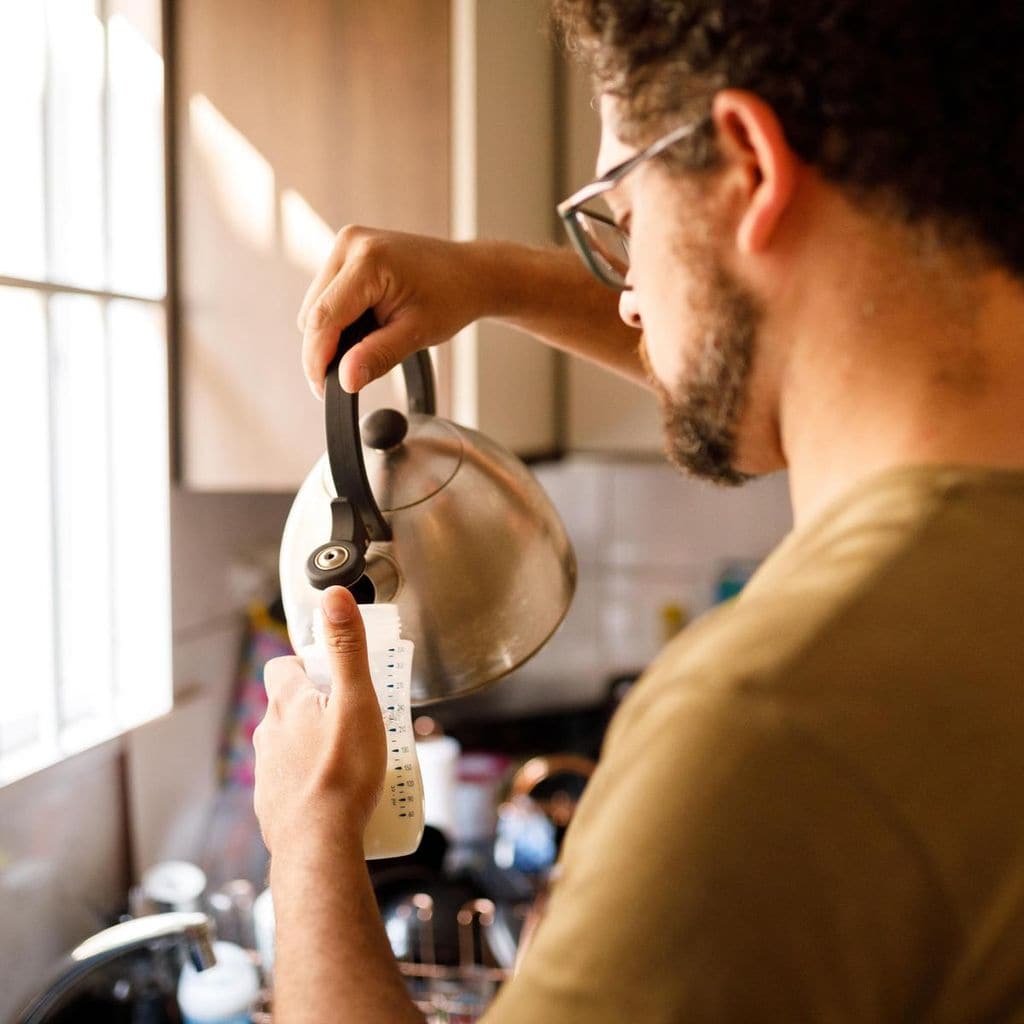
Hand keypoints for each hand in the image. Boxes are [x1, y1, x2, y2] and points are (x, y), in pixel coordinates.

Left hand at [253, 587, 385, 854]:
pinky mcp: (272, 804)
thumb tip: (334, 595)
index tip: (335, 674)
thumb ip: (347, 647)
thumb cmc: (342, 774)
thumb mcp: (357, 701)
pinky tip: (335, 793)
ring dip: (313, 744)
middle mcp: (269, 733)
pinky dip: (309, 780)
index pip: (284, 666)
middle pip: (289, 707)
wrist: (317, 845)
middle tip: (354, 718)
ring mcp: (267, 771)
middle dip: (317, 707)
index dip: (307, 664)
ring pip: (288, 744)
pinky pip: (291, 781)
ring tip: (350, 758)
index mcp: (288, 704)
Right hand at [298, 227, 488, 397]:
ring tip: (369, 343)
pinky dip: (339, 319)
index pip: (323, 318)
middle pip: (313, 313)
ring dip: (332, 334)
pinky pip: (326, 296)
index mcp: (368, 259)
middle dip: (325, 350)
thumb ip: (378, 356)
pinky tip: (366, 326)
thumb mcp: (417, 333)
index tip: (322, 390)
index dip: (317, 359)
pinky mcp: (347, 252)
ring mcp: (347, 244)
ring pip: (315, 306)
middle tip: (351, 375)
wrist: (469, 273)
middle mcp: (351, 243)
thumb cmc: (452, 297)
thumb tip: (345, 380)